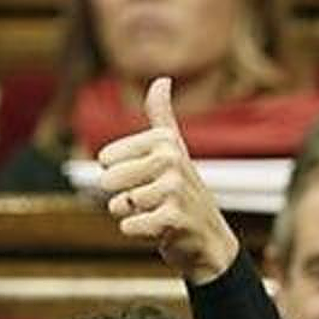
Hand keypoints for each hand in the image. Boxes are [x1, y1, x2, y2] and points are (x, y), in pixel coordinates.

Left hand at [98, 76, 239, 283]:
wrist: (210, 239)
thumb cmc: (186, 192)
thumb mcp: (175, 150)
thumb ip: (162, 116)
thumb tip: (161, 79)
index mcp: (166, 142)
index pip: (107, 159)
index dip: (119, 175)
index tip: (147, 179)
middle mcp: (171, 161)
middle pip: (109, 181)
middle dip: (123, 197)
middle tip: (152, 201)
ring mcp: (173, 190)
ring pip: (119, 205)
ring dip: (133, 215)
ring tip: (158, 214)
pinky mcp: (171, 219)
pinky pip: (128, 226)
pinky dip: (138, 232)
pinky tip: (162, 230)